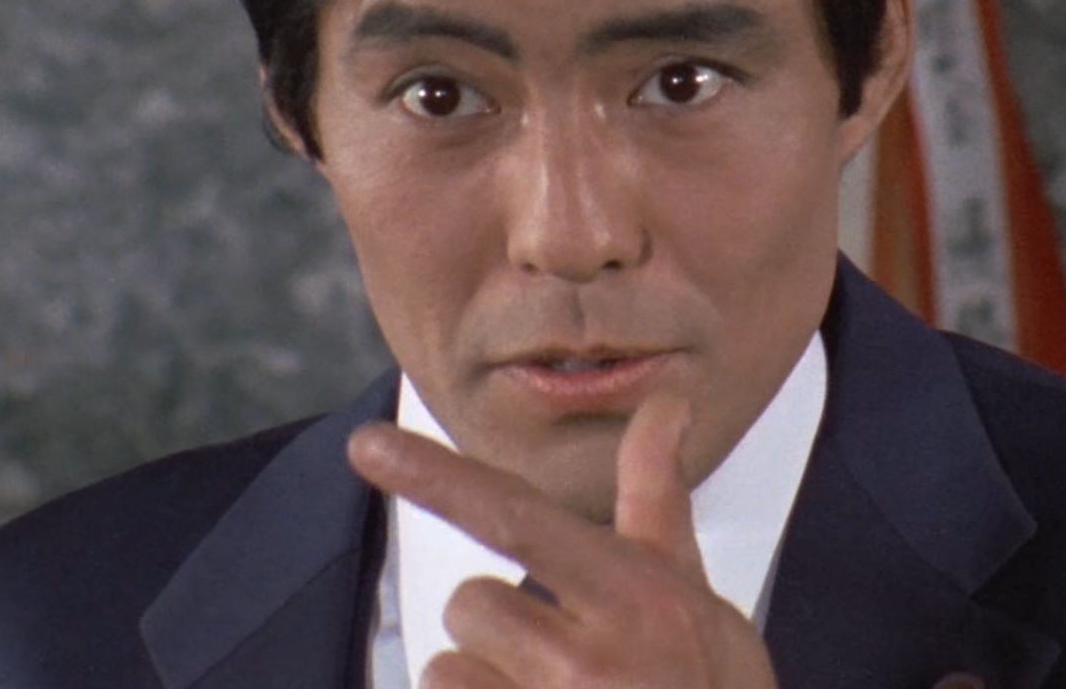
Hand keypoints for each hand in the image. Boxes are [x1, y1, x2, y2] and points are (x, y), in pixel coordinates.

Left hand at [347, 395, 779, 688]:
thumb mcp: (697, 600)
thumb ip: (656, 501)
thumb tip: (666, 404)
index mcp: (633, 598)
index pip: (514, 515)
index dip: (434, 475)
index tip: (368, 445)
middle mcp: (588, 661)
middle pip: (469, 605)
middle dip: (498, 632)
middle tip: (568, 669)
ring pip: (446, 674)